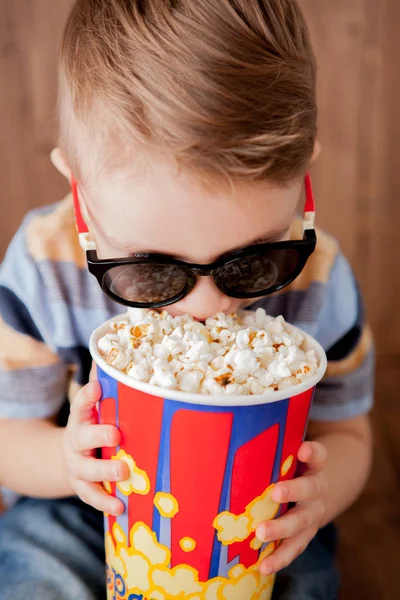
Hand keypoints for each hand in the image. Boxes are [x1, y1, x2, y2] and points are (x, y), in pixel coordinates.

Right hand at [63, 380, 128, 514]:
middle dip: (98, 436)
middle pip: (82, 438)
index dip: (87, 395)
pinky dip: (105, 502)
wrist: (72, 458)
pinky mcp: (82, 486)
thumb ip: (108, 387)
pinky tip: (120, 507)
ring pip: (86, 469)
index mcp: (82, 417)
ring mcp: (77, 465)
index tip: (96, 387)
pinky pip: (92, 495)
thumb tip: (121, 362)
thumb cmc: (95, 426)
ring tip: (123, 472)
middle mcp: (76, 440)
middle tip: (116, 435)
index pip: (81, 403)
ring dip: (104, 471)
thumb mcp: (97, 409)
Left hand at [256, 441, 327, 576]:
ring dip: (281, 529)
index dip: (312, 452)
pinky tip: (263, 566)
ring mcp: (313, 514)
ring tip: (261, 533)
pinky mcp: (305, 535)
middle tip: (275, 492)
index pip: (319, 455)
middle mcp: (317, 490)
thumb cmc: (292, 470)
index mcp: (314, 467)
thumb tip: (234, 440)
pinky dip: (279, 558)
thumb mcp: (289, 457)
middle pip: (309, 489)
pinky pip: (294, 548)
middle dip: (292, 491)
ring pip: (302, 523)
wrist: (317, 494)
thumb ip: (273, 451)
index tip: (302, 450)